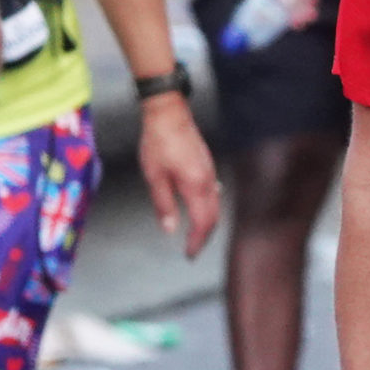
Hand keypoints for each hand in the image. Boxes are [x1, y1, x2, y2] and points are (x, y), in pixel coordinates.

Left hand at [137, 96, 220, 257]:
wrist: (169, 114)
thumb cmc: (158, 143)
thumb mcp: (154, 177)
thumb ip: (164, 204)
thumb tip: (169, 229)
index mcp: (195, 186)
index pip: (202, 222)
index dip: (196, 241)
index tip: (189, 254)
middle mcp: (208, 181)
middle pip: (213, 217)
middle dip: (204, 236)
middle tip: (193, 250)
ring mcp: (211, 173)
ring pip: (216, 206)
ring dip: (207, 223)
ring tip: (195, 234)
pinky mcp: (208, 166)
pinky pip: (214, 194)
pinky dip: (208, 208)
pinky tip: (200, 208)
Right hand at [250, 0, 326, 26]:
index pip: (256, 1)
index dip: (258, 16)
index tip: (264, 30)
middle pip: (274, 7)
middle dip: (285, 17)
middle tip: (299, 23)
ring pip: (290, 5)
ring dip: (299, 12)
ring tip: (311, 13)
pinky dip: (308, 4)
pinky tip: (314, 3)